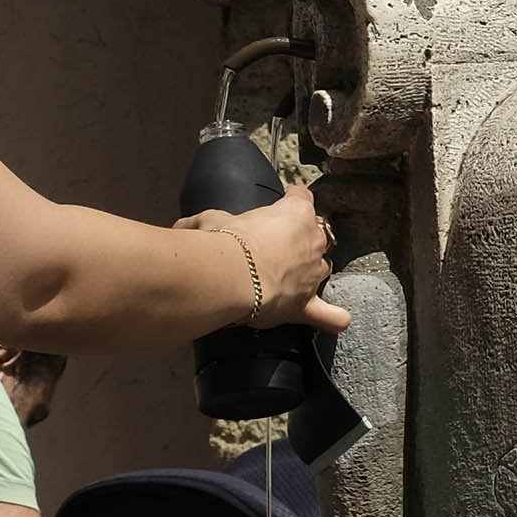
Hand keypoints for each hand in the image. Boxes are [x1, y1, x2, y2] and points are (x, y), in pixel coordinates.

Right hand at [180, 187, 349, 332]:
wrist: (230, 274)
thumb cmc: (224, 240)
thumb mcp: (212, 219)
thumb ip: (208, 221)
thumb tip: (184, 228)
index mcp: (296, 212)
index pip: (302, 196)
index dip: (293, 199)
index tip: (285, 201)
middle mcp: (313, 240)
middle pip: (317, 234)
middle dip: (302, 239)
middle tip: (278, 247)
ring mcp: (314, 273)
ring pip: (323, 268)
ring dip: (310, 271)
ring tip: (291, 279)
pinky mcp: (308, 303)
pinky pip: (331, 315)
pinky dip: (333, 318)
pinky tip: (333, 320)